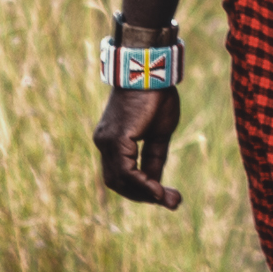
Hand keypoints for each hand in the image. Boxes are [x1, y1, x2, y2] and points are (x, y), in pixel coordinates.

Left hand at [93, 85, 183, 207]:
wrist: (150, 69)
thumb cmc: (156, 95)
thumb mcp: (159, 132)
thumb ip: (154, 157)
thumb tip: (155, 183)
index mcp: (112, 141)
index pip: (122, 174)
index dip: (141, 188)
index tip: (165, 196)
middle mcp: (104, 144)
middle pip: (117, 182)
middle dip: (141, 195)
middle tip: (168, 201)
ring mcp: (106, 142)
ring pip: (119, 180)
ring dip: (142, 193)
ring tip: (168, 199)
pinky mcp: (115, 139)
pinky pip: (125, 170)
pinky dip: (141, 183)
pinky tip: (158, 189)